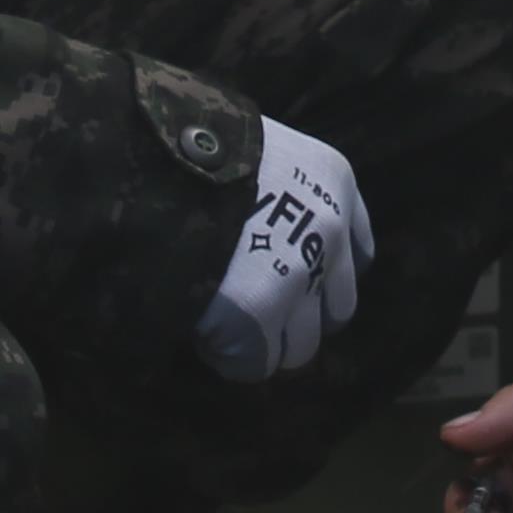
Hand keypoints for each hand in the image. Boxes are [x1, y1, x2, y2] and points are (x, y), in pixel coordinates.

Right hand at [197, 117, 370, 382]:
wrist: (154, 159)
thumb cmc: (195, 148)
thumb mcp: (261, 152)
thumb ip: (284, 193)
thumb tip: (272, 241)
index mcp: (335, 183)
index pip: (359, 258)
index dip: (324, 278)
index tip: (294, 283)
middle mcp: (330, 234)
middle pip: (337, 312)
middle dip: (297, 319)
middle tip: (253, 310)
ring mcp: (298, 278)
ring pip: (300, 348)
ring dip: (264, 344)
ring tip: (222, 322)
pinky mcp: (257, 314)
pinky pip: (253, 364)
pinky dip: (229, 357)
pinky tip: (204, 333)